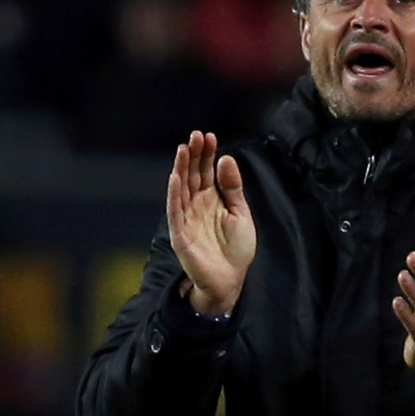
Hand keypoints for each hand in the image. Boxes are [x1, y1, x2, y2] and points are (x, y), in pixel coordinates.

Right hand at [167, 131, 255, 316]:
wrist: (230, 280)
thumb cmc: (236, 249)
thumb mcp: (240, 213)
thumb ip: (233, 187)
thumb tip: (226, 158)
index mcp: (211, 199)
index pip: (206, 171)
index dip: (207, 154)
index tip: (209, 136)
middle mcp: (196, 205)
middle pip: (193, 175)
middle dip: (194, 155)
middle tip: (196, 135)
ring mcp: (186, 218)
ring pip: (181, 188)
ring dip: (181, 168)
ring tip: (184, 149)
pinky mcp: (180, 234)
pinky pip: (175, 211)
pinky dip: (174, 195)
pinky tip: (175, 177)